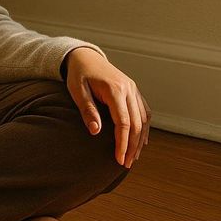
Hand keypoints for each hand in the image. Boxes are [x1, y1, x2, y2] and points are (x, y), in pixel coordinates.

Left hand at [63, 47, 150, 167]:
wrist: (85, 56)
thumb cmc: (79, 74)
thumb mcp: (77, 91)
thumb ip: (87, 110)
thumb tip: (96, 132)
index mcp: (115, 89)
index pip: (123, 122)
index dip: (122, 143)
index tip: (119, 159)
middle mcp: (128, 89)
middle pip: (136, 123)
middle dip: (132, 146)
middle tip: (126, 164)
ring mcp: (133, 89)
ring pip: (143, 119)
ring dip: (140, 139)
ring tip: (133, 157)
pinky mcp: (133, 91)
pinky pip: (143, 111)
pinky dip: (144, 127)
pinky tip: (141, 141)